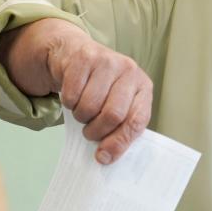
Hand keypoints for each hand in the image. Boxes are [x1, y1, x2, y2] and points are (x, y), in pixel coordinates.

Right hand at [1, 19, 151, 163]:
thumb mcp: (117, 104)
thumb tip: (105, 157)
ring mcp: (107, 61)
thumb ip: (118, 129)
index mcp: (143, 87)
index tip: (104, 156)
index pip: (136, 121)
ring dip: (80, 116)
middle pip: (113, 115)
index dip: (119, 142)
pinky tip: (73, 94)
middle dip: (96, 131)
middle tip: (89, 132)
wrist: (75, 53)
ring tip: (82, 109)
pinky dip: (68, 102)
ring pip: (89, 106)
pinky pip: (71, 95)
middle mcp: (129, 71)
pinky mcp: (84, 58)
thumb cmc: (100, 86)